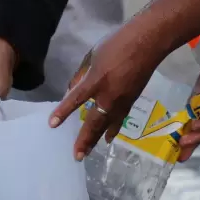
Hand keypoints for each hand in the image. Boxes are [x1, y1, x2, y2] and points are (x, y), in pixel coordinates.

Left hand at [49, 28, 167, 160]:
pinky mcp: (132, 100)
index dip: (63, 112)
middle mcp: (109, 95)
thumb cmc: (116, 44)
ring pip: (108, 125)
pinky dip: (113, 129)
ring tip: (88, 152)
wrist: (147, 43)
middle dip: (85, 140)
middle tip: (77, 156)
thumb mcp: (92, 56)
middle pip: (94, 122)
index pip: (76, 99)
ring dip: (97, 139)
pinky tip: (109, 136)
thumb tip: (72, 89)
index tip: (52, 125)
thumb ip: (81, 75)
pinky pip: (119, 119)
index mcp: (96, 80)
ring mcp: (123, 100)